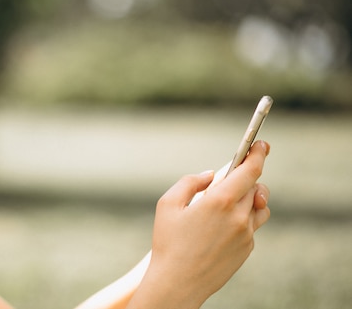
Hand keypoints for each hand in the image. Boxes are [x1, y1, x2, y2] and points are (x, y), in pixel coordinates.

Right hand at [138, 141, 270, 307]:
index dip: (257, 154)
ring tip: (231, 200)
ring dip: (250, 197)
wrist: (178, 283)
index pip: (249, 170)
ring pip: (259, 206)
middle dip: (248, 176)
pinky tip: (222, 225)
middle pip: (256, 186)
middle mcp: (238, 217)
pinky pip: (251, 226)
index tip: (260, 145)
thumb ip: (190, 182)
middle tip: (235, 173)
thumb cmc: (168, 243)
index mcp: (219, 201)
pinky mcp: (246, 249)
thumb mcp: (167, 204)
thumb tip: (211, 175)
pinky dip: (242, 218)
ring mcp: (246, 235)